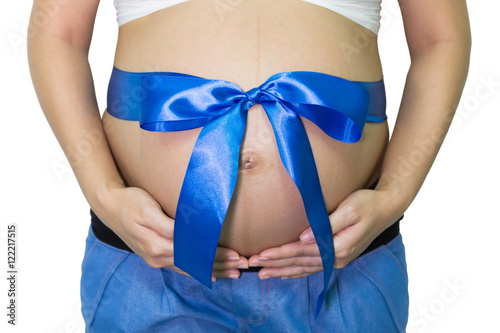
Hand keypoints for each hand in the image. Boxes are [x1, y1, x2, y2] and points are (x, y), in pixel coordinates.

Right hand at [97, 186, 247, 279]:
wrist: (110, 206)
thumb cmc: (131, 203)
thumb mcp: (149, 210)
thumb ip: (170, 225)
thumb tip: (191, 235)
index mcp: (159, 245)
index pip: (196, 253)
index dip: (217, 255)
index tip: (236, 255)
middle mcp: (158, 256)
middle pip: (195, 263)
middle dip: (221, 265)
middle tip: (242, 266)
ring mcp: (156, 258)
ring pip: (189, 267)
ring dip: (212, 270)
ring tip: (232, 273)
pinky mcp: (155, 256)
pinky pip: (179, 266)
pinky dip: (196, 270)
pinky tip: (209, 274)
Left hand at [248, 188, 400, 278]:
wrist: (386, 208)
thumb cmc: (367, 203)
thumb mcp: (350, 209)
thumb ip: (327, 224)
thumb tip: (305, 236)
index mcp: (339, 246)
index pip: (302, 251)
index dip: (280, 253)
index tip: (261, 254)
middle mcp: (337, 257)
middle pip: (300, 262)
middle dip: (275, 264)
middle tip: (253, 264)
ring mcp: (338, 259)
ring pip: (304, 268)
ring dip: (282, 271)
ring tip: (262, 274)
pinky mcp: (337, 256)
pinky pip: (313, 268)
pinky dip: (296, 272)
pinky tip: (285, 274)